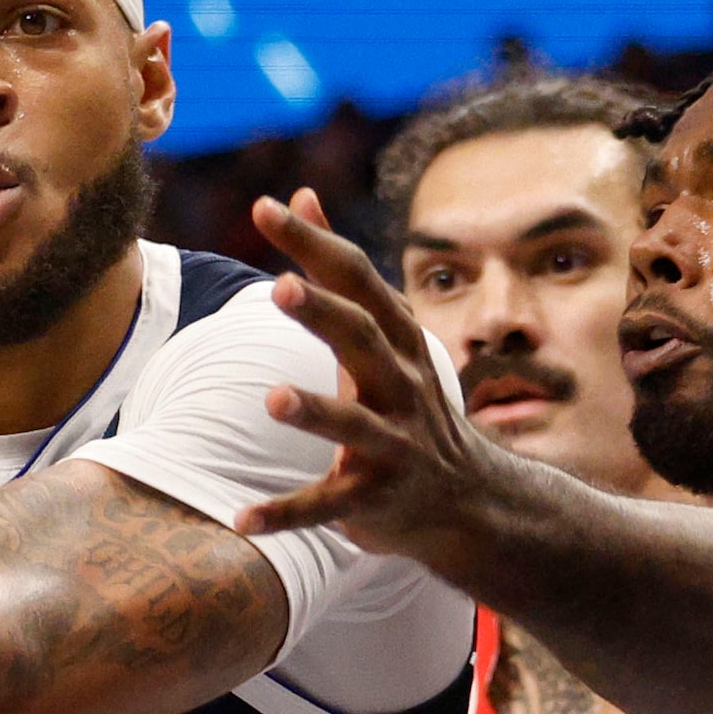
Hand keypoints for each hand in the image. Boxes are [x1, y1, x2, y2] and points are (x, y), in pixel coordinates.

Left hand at [238, 190, 496, 559]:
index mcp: (397, 343)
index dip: (314, 245)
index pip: (357, 281)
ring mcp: (393, 446)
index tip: (266, 207)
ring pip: (354, 428)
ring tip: (271, 397)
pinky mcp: (376, 499)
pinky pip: (328, 507)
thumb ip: (337, 271)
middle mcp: (402, 388)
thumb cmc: (407, 403)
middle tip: (280, 287)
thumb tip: (302, 194)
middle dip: (325, 314)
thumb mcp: (381, 334)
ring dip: (315, 412)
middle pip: (364, 342)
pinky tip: (241, 519)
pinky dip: (287, 514)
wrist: (471, 502)